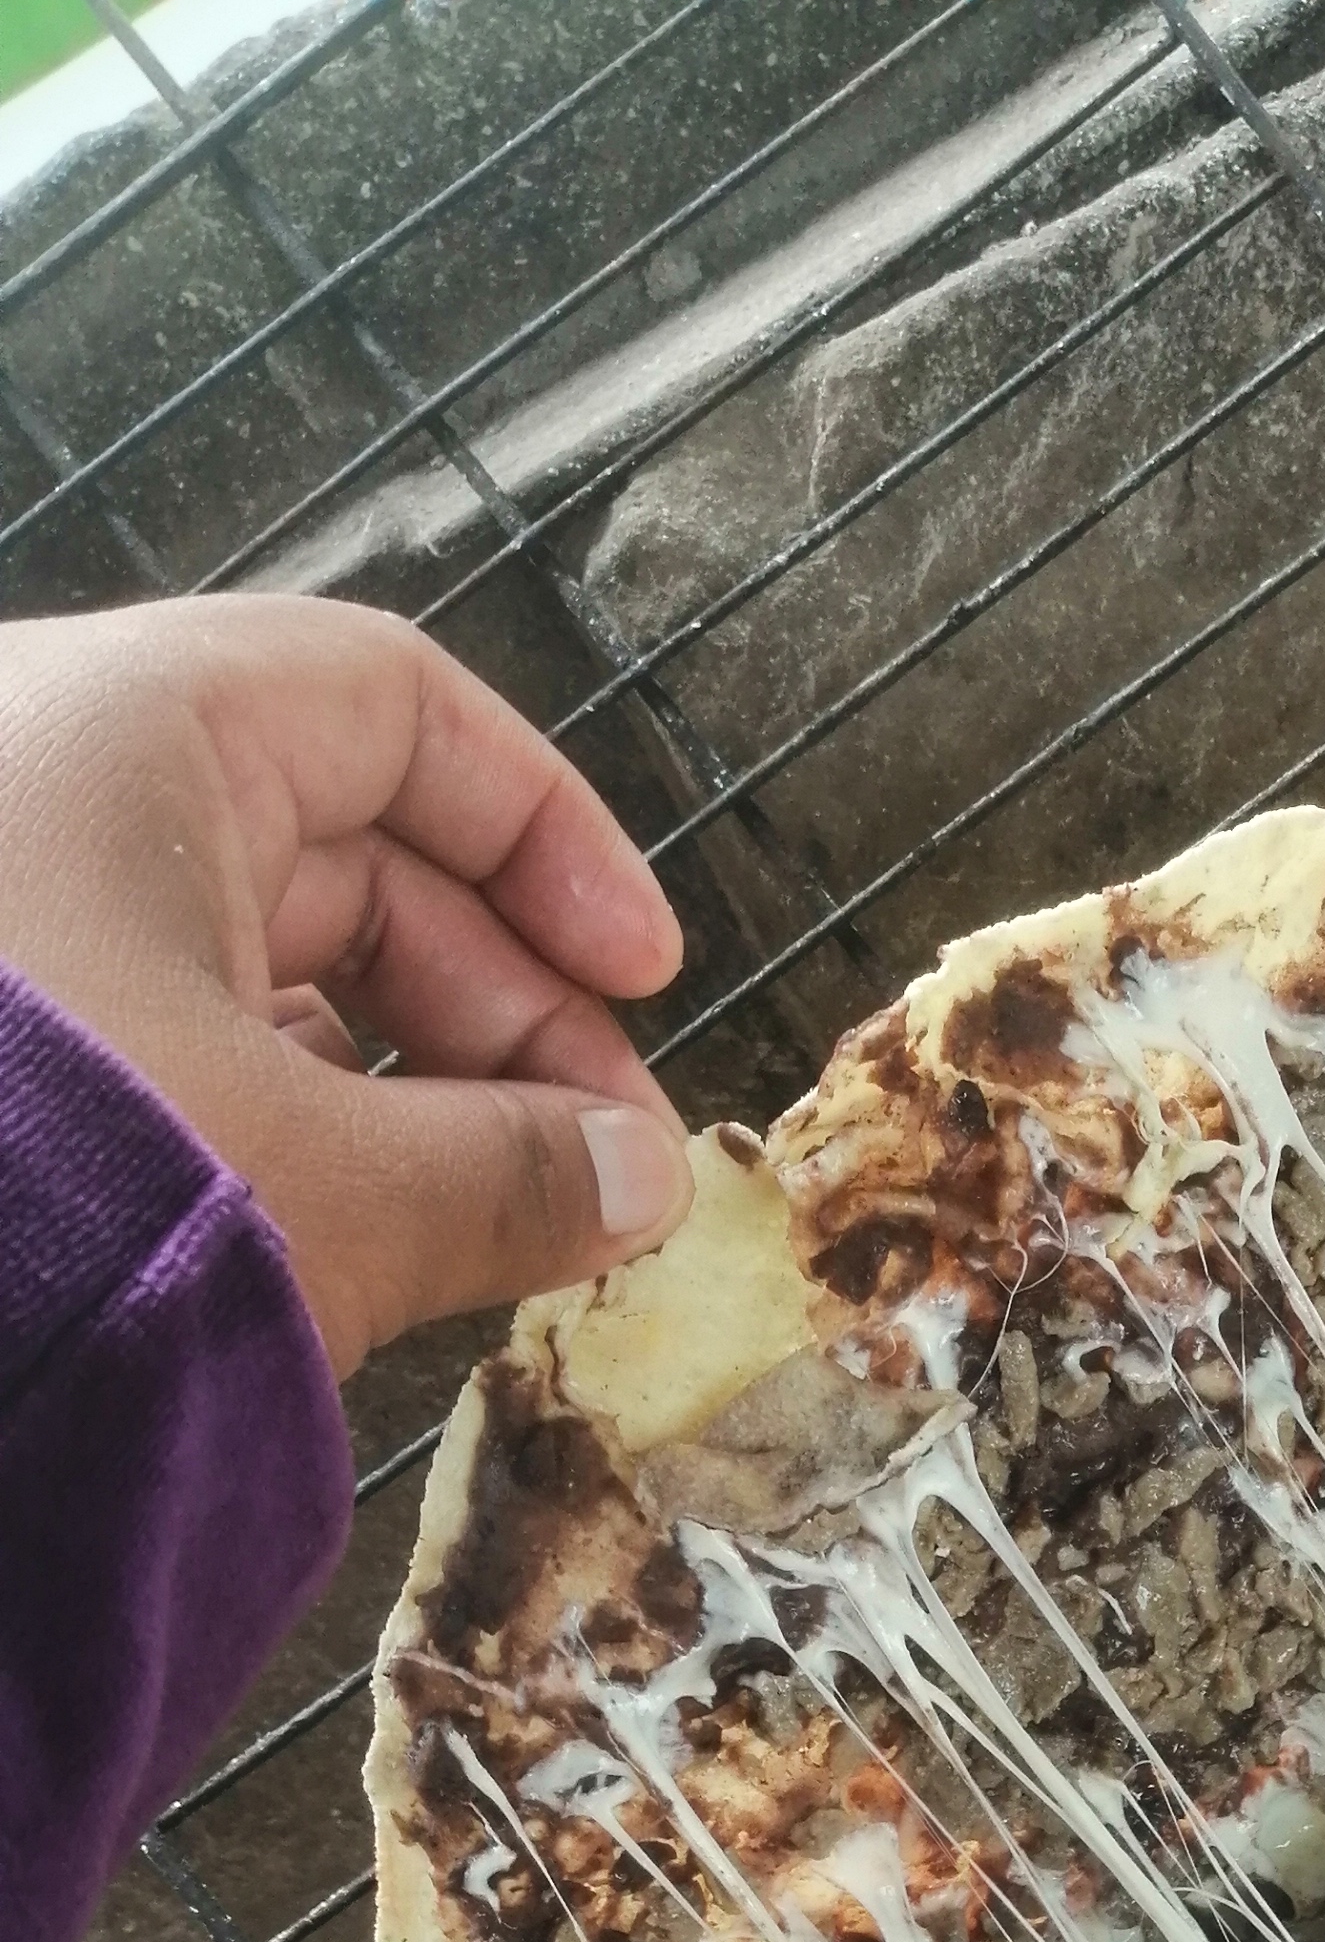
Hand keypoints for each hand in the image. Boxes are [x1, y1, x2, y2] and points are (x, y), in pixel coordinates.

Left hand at [0, 594, 692, 1378]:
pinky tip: (369, 1233)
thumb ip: (513, 1174)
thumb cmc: (55, 1202)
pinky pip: (168, 1042)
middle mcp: (45, 788)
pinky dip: (289, 1122)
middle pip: (341, 843)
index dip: (549, 836)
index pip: (395, 707)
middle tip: (604, 1160)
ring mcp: (5, 926)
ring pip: (255, 958)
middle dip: (499, 1004)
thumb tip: (641, 1181)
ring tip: (506, 1219)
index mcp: (129, 732)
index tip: (642, 981)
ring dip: (407, 1082)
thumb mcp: (323, 1190)